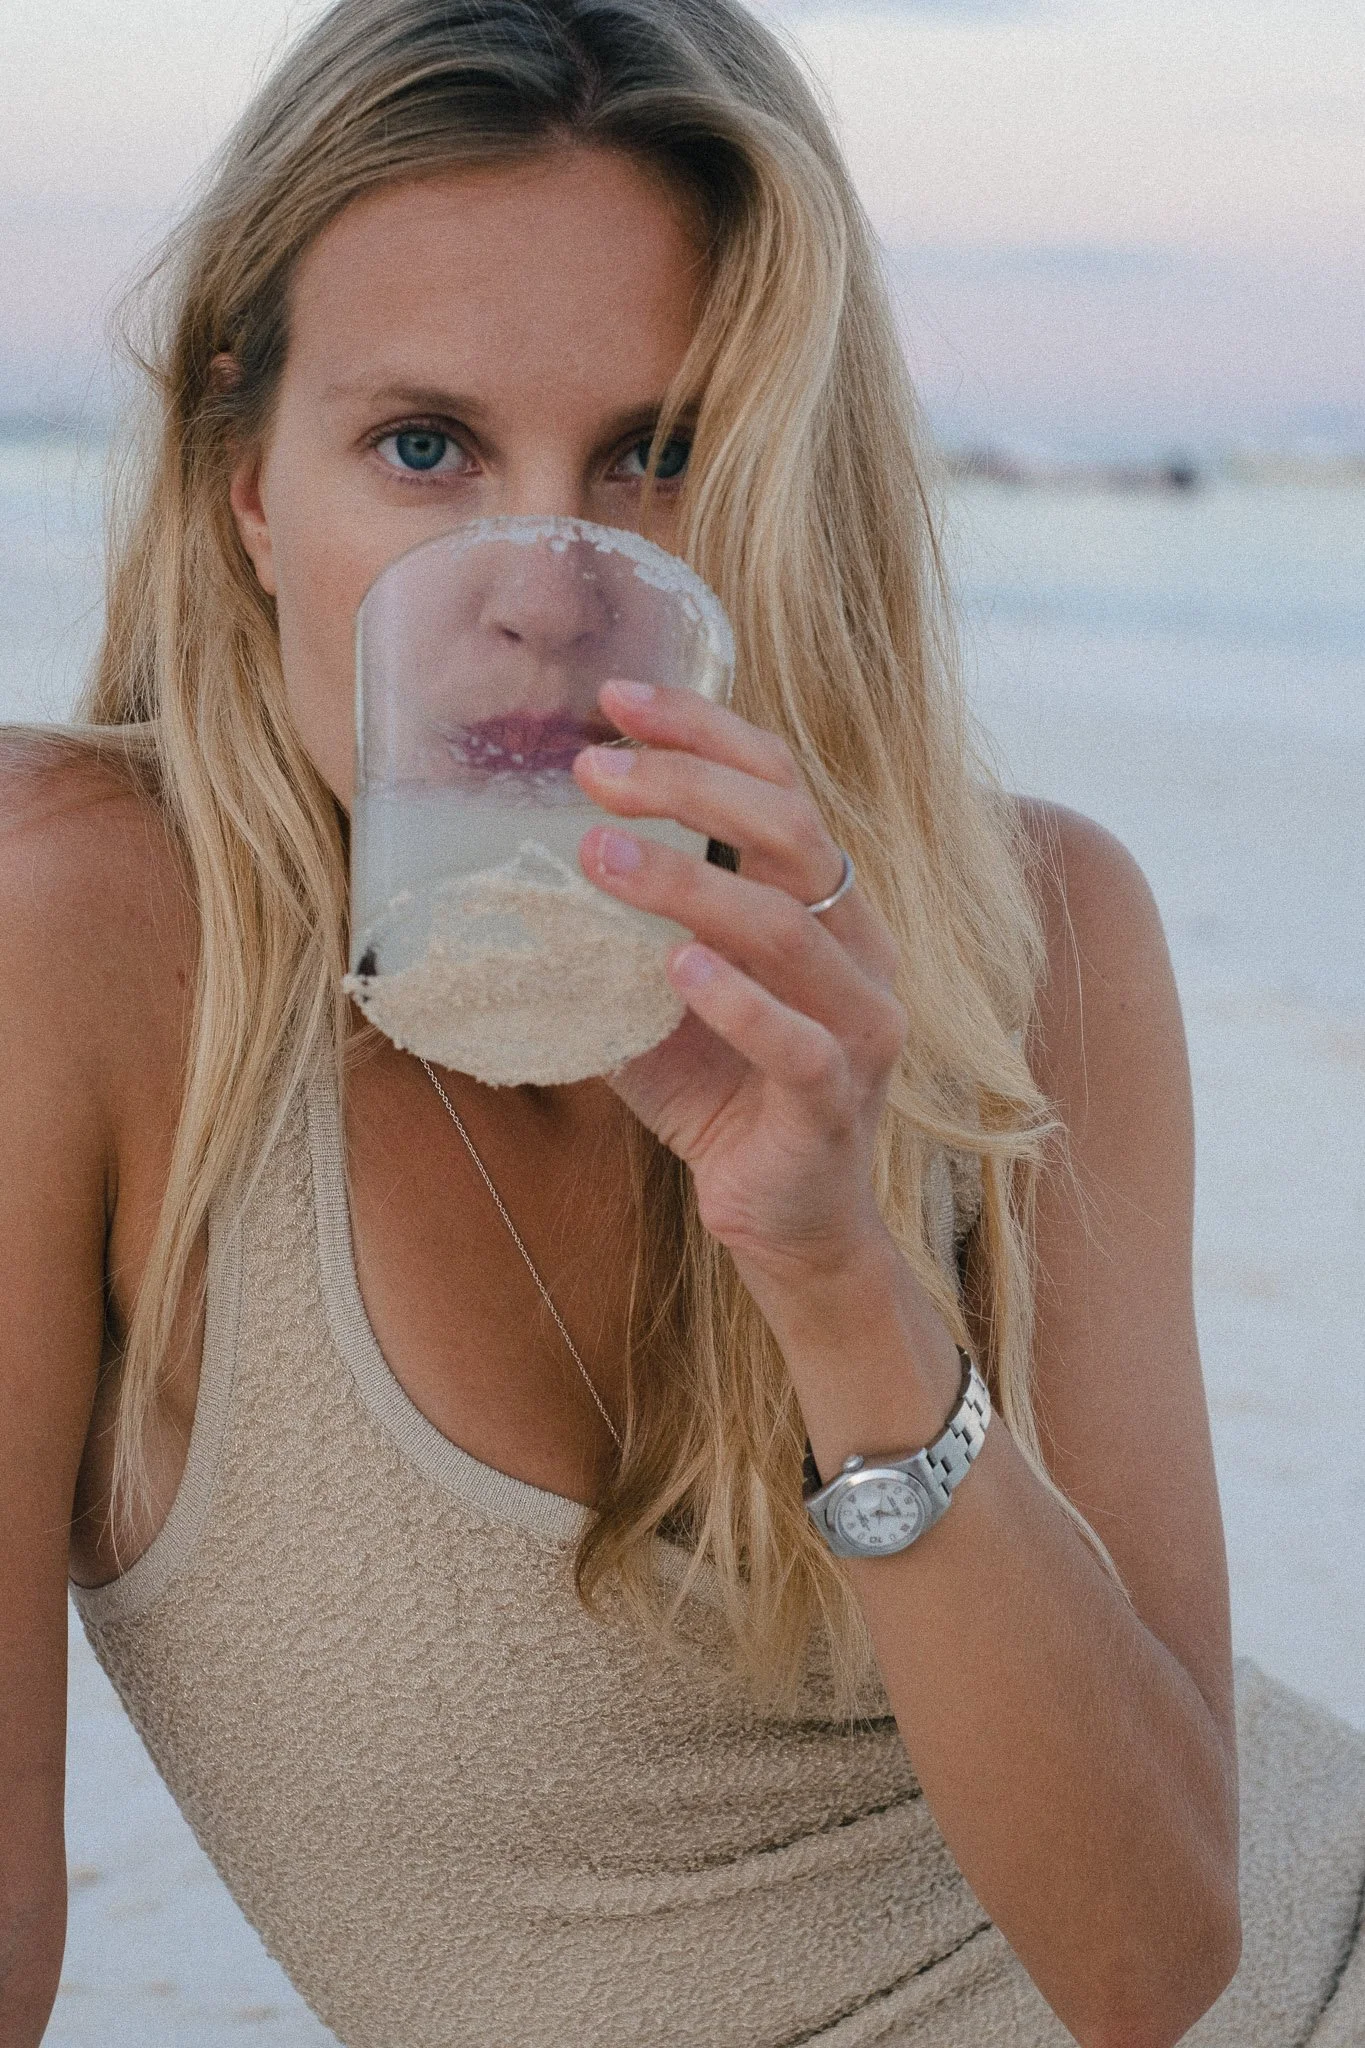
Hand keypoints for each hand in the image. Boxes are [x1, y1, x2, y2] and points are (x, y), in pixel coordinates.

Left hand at [573, 679, 909, 1293]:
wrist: (786, 1219)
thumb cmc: (722, 1093)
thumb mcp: (658, 995)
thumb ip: (619, 932)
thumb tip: (516, 865)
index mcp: (823, 904)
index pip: (782, 785)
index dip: (707, 733)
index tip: (618, 700)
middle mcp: (857, 946)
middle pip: (791, 830)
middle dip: (687, 786)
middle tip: (589, 770)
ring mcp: (859, 1022)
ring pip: (787, 927)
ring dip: (685, 884)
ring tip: (597, 856)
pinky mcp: (836, 1098)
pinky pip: (796, 1040)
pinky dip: (734, 1002)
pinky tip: (674, 969)